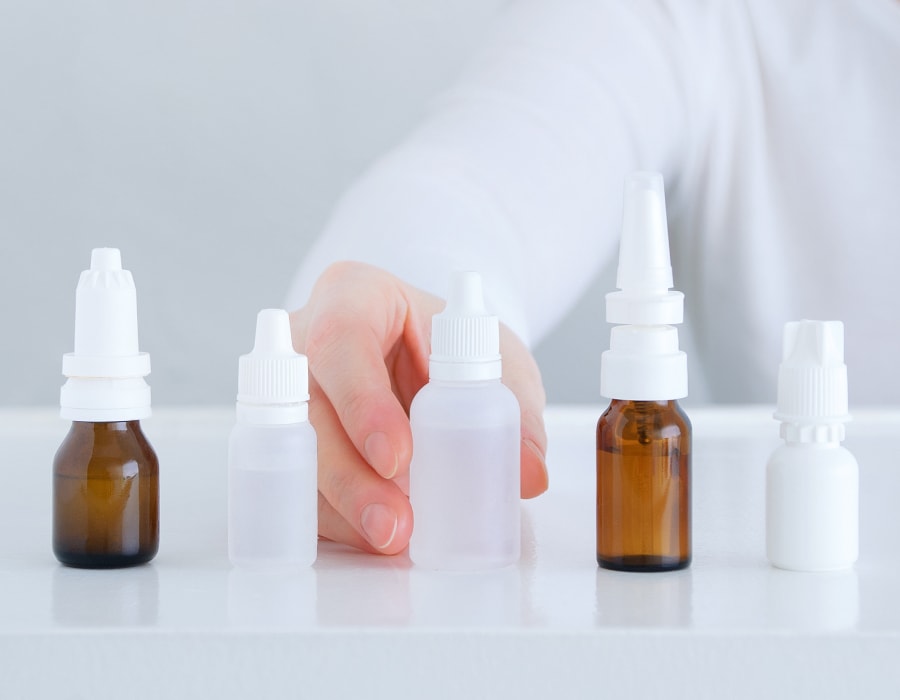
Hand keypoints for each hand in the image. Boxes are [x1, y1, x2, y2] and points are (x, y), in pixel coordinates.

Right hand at [290, 261, 548, 554]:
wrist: (426, 352)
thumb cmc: (451, 343)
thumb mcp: (494, 358)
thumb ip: (513, 408)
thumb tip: (529, 474)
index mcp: (353, 295)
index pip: (342, 339)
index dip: (362, 402)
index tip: (398, 457)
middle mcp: (305, 339)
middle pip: (307, 407)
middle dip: (349, 475)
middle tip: (394, 523)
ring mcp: (287, 391)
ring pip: (294, 453)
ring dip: (341, 506)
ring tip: (391, 538)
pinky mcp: (287, 439)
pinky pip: (296, 483)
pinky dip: (335, 518)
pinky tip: (371, 535)